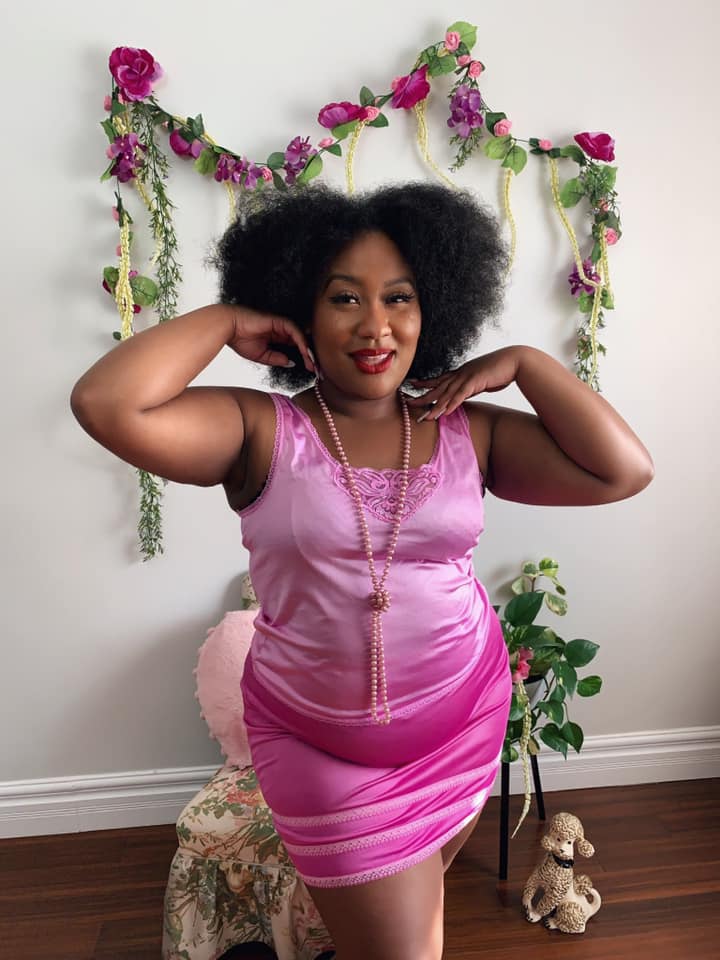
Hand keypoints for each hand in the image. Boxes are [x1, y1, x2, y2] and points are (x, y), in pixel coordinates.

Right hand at [228, 306, 314, 373]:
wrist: (228, 328)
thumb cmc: (240, 339)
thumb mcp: (262, 356)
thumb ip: (277, 358)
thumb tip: (291, 362)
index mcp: (277, 338)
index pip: (296, 349)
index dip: (305, 360)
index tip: (312, 372)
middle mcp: (281, 331)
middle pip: (301, 343)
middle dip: (311, 357)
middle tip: (318, 371)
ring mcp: (281, 325)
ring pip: (301, 338)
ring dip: (308, 352)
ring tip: (313, 365)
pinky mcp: (280, 321)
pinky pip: (295, 332)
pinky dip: (302, 343)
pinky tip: (306, 354)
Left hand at [407, 347, 521, 419]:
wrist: (515, 361)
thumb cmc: (501, 370)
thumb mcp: (481, 379)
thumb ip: (471, 386)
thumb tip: (464, 393)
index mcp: (462, 372)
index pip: (440, 378)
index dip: (426, 382)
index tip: (412, 384)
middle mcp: (461, 373)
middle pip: (439, 387)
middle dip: (423, 396)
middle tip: (408, 403)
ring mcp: (468, 376)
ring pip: (448, 393)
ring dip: (436, 406)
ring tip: (425, 417)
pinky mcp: (476, 381)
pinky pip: (461, 394)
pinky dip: (452, 403)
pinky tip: (444, 412)